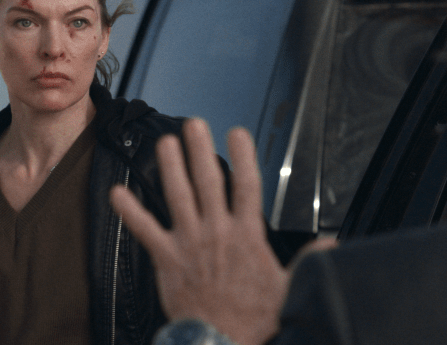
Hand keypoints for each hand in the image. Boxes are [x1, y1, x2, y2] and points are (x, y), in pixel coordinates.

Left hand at [110, 118, 287, 344]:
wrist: (222, 340)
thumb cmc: (254, 317)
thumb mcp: (290, 287)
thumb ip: (308, 261)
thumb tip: (330, 245)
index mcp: (247, 235)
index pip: (247, 185)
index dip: (244, 156)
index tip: (237, 132)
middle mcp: (217, 231)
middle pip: (209, 180)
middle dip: (200, 149)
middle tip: (194, 124)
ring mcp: (189, 242)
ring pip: (178, 195)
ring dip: (171, 166)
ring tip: (165, 141)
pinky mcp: (166, 257)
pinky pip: (145, 229)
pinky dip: (130, 210)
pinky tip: (116, 192)